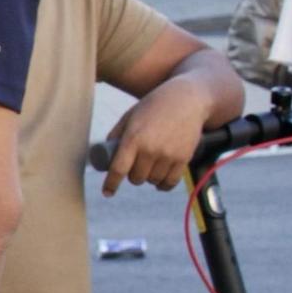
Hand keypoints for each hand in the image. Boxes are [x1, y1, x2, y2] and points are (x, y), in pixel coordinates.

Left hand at [101, 79, 213, 195]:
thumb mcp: (130, 116)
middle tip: (134, 168)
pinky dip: (163, 185)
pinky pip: (170, 182)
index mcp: (133, 139)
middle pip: (136, 178)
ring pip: (152, 181)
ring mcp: (168, 155)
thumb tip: (104, 155)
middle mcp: (150, 149)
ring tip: (148, 169)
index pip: (118, 169)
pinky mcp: (183, 158)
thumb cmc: (153, 106)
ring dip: (148, 178)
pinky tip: (159, 182)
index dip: (111, 184)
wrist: (186, 99)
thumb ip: (116, 135)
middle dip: (132, 176)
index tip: (107, 193)